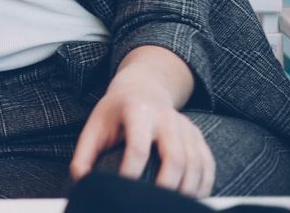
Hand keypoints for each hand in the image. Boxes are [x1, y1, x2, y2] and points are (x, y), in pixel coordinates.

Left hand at [70, 71, 214, 196]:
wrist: (142, 89)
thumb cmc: (115, 113)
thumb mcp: (95, 126)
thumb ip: (84, 154)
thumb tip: (82, 182)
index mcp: (137, 113)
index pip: (138, 147)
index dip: (131, 172)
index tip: (123, 189)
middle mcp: (167, 118)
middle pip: (175, 157)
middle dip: (167, 185)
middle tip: (155, 203)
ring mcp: (186, 127)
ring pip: (195, 163)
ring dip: (187, 190)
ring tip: (172, 205)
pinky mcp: (198, 137)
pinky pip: (207, 164)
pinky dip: (203, 185)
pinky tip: (191, 199)